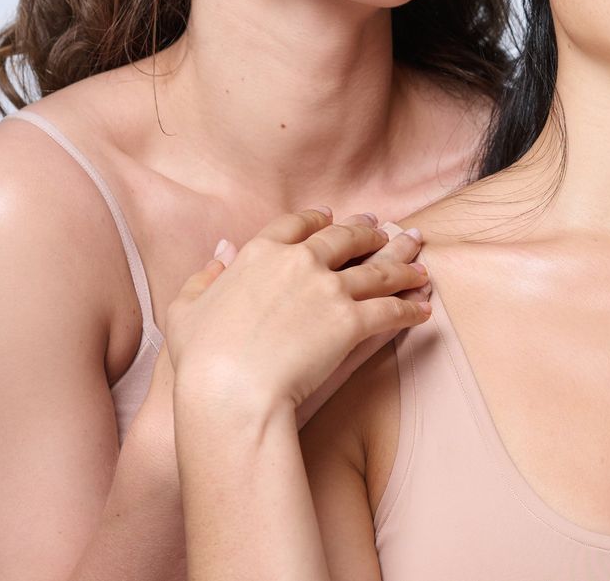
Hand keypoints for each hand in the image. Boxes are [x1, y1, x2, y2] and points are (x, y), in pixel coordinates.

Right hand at [163, 209, 431, 422]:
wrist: (230, 391)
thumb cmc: (200, 359)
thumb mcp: (185, 310)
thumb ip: (203, 277)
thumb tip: (221, 252)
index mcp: (259, 254)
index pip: (295, 225)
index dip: (317, 220)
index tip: (330, 217)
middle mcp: (299, 262)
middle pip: (344, 238)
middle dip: (368, 232)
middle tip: (384, 230)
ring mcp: (329, 289)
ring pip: (377, 270)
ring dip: (402, 265)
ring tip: (418, 264)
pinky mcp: (351, 321)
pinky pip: (390, 309)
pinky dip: (410, 308)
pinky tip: (423, 310)